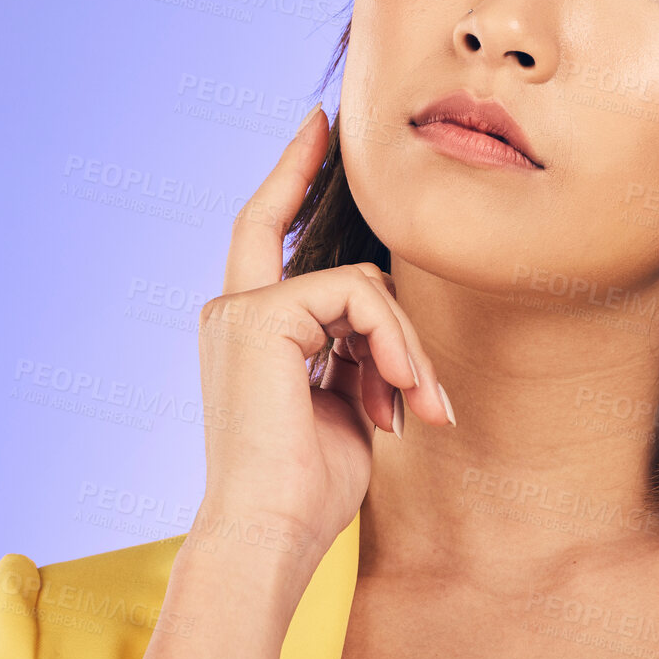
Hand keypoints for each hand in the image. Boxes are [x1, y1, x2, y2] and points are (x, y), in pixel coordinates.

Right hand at [192, 104, 452, 579]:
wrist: (271, 534)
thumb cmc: (308, 489)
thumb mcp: (344, 406)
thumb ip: (355, 351)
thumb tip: (390, 325)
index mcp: (247, 330)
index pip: (266, 230)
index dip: (290, 173)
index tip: (317, 123)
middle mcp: (233, 311)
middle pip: (336, 262)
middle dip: (390, 311)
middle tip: (424, 391)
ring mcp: (242, 311)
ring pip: (362, 285)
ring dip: (405, 349)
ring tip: (419, 408)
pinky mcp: (261, 316)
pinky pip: (358, 298)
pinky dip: (393, 344)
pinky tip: (400, 396)